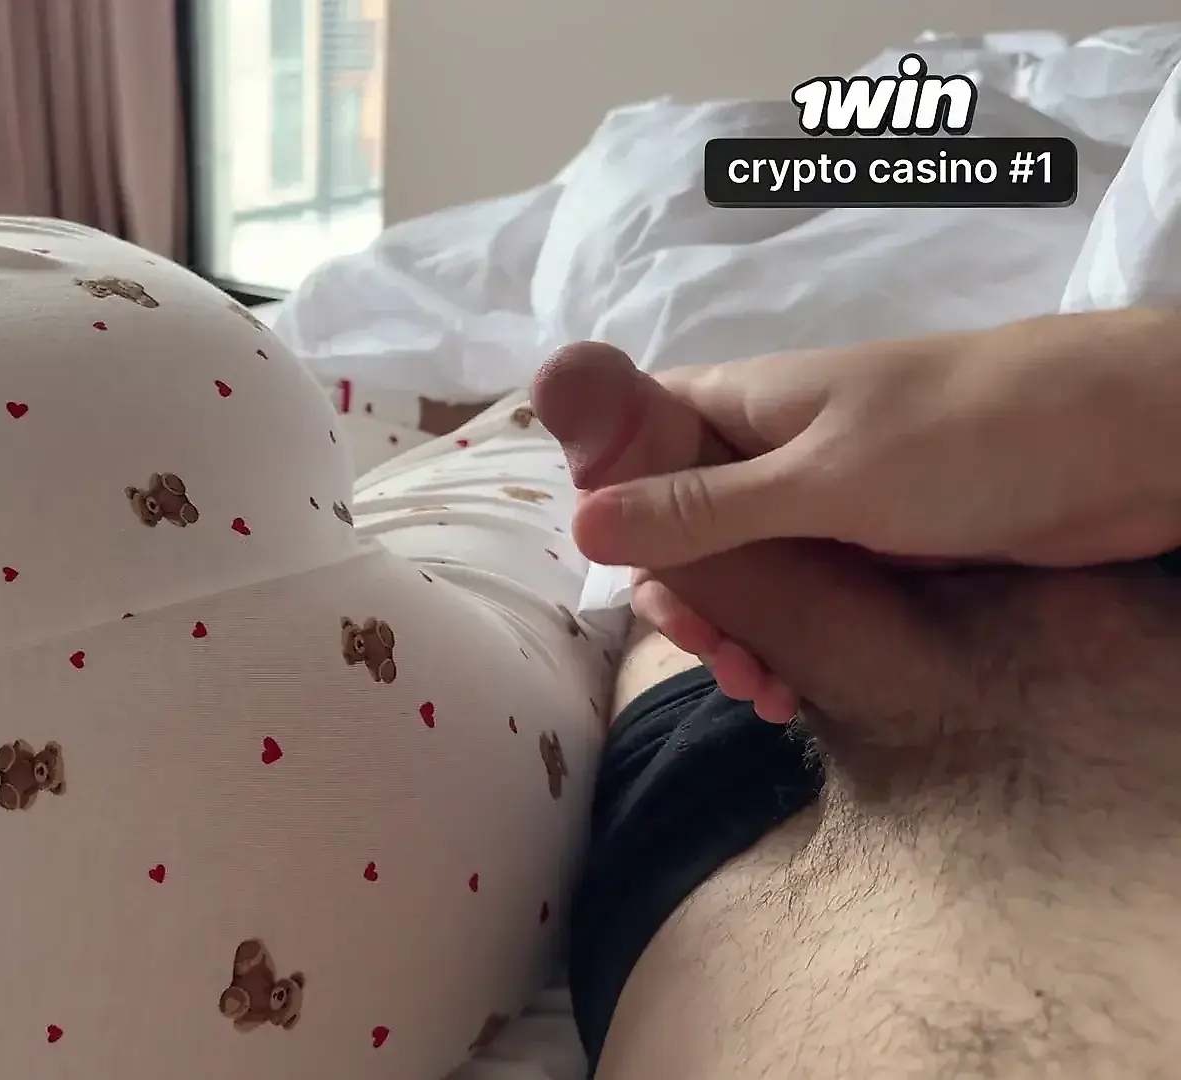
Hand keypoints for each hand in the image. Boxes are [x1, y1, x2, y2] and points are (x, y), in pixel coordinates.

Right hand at [531, 310, 1180, 718]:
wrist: (1132, 443)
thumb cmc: (966, 437)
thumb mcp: (819, 478)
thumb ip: (701, 508)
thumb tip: (576, 523)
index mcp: (738, 404)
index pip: (629, 446)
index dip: (610, 511)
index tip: (628, 582)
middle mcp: (767, 450)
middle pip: (676, 529)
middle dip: (681, 600)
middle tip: (713, 654)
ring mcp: (822, 502)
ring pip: (738, 576)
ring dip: (732, 636)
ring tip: (760, 690)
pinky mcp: (874, 549)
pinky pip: (800, 603)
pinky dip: (785, 648)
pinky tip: (790, 694)